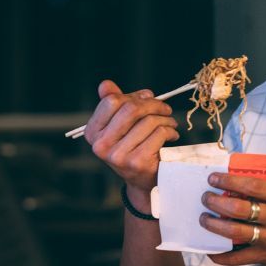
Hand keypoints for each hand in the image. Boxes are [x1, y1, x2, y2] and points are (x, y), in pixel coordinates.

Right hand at [83, 80, 179, 196]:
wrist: (141, 180)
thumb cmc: (131, 146)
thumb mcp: (119, 125)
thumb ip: (113, 104)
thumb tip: (105, 84)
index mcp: (93, 133)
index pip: (111, 101)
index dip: (133, 96)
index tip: (147, 98)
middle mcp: (101, 145)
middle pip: (131, 109)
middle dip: (153, 104)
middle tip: (165, 108)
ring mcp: (119, 156)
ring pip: (149, 121)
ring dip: (165, 118)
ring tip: (170, 123)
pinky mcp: (137, 162)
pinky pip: (159, 134)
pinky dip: (170, 130)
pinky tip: (171, 135)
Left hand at [199, 173, 265, 265]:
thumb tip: (242, 187)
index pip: (250, 185)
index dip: (228, 181)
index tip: (213, 178)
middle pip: (238, 208)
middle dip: (215, 202)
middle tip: (206, 198)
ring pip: (234, 231)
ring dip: (214, 225)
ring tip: (205, 219)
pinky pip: (239, 258)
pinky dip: (222, 255)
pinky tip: (212, 251)